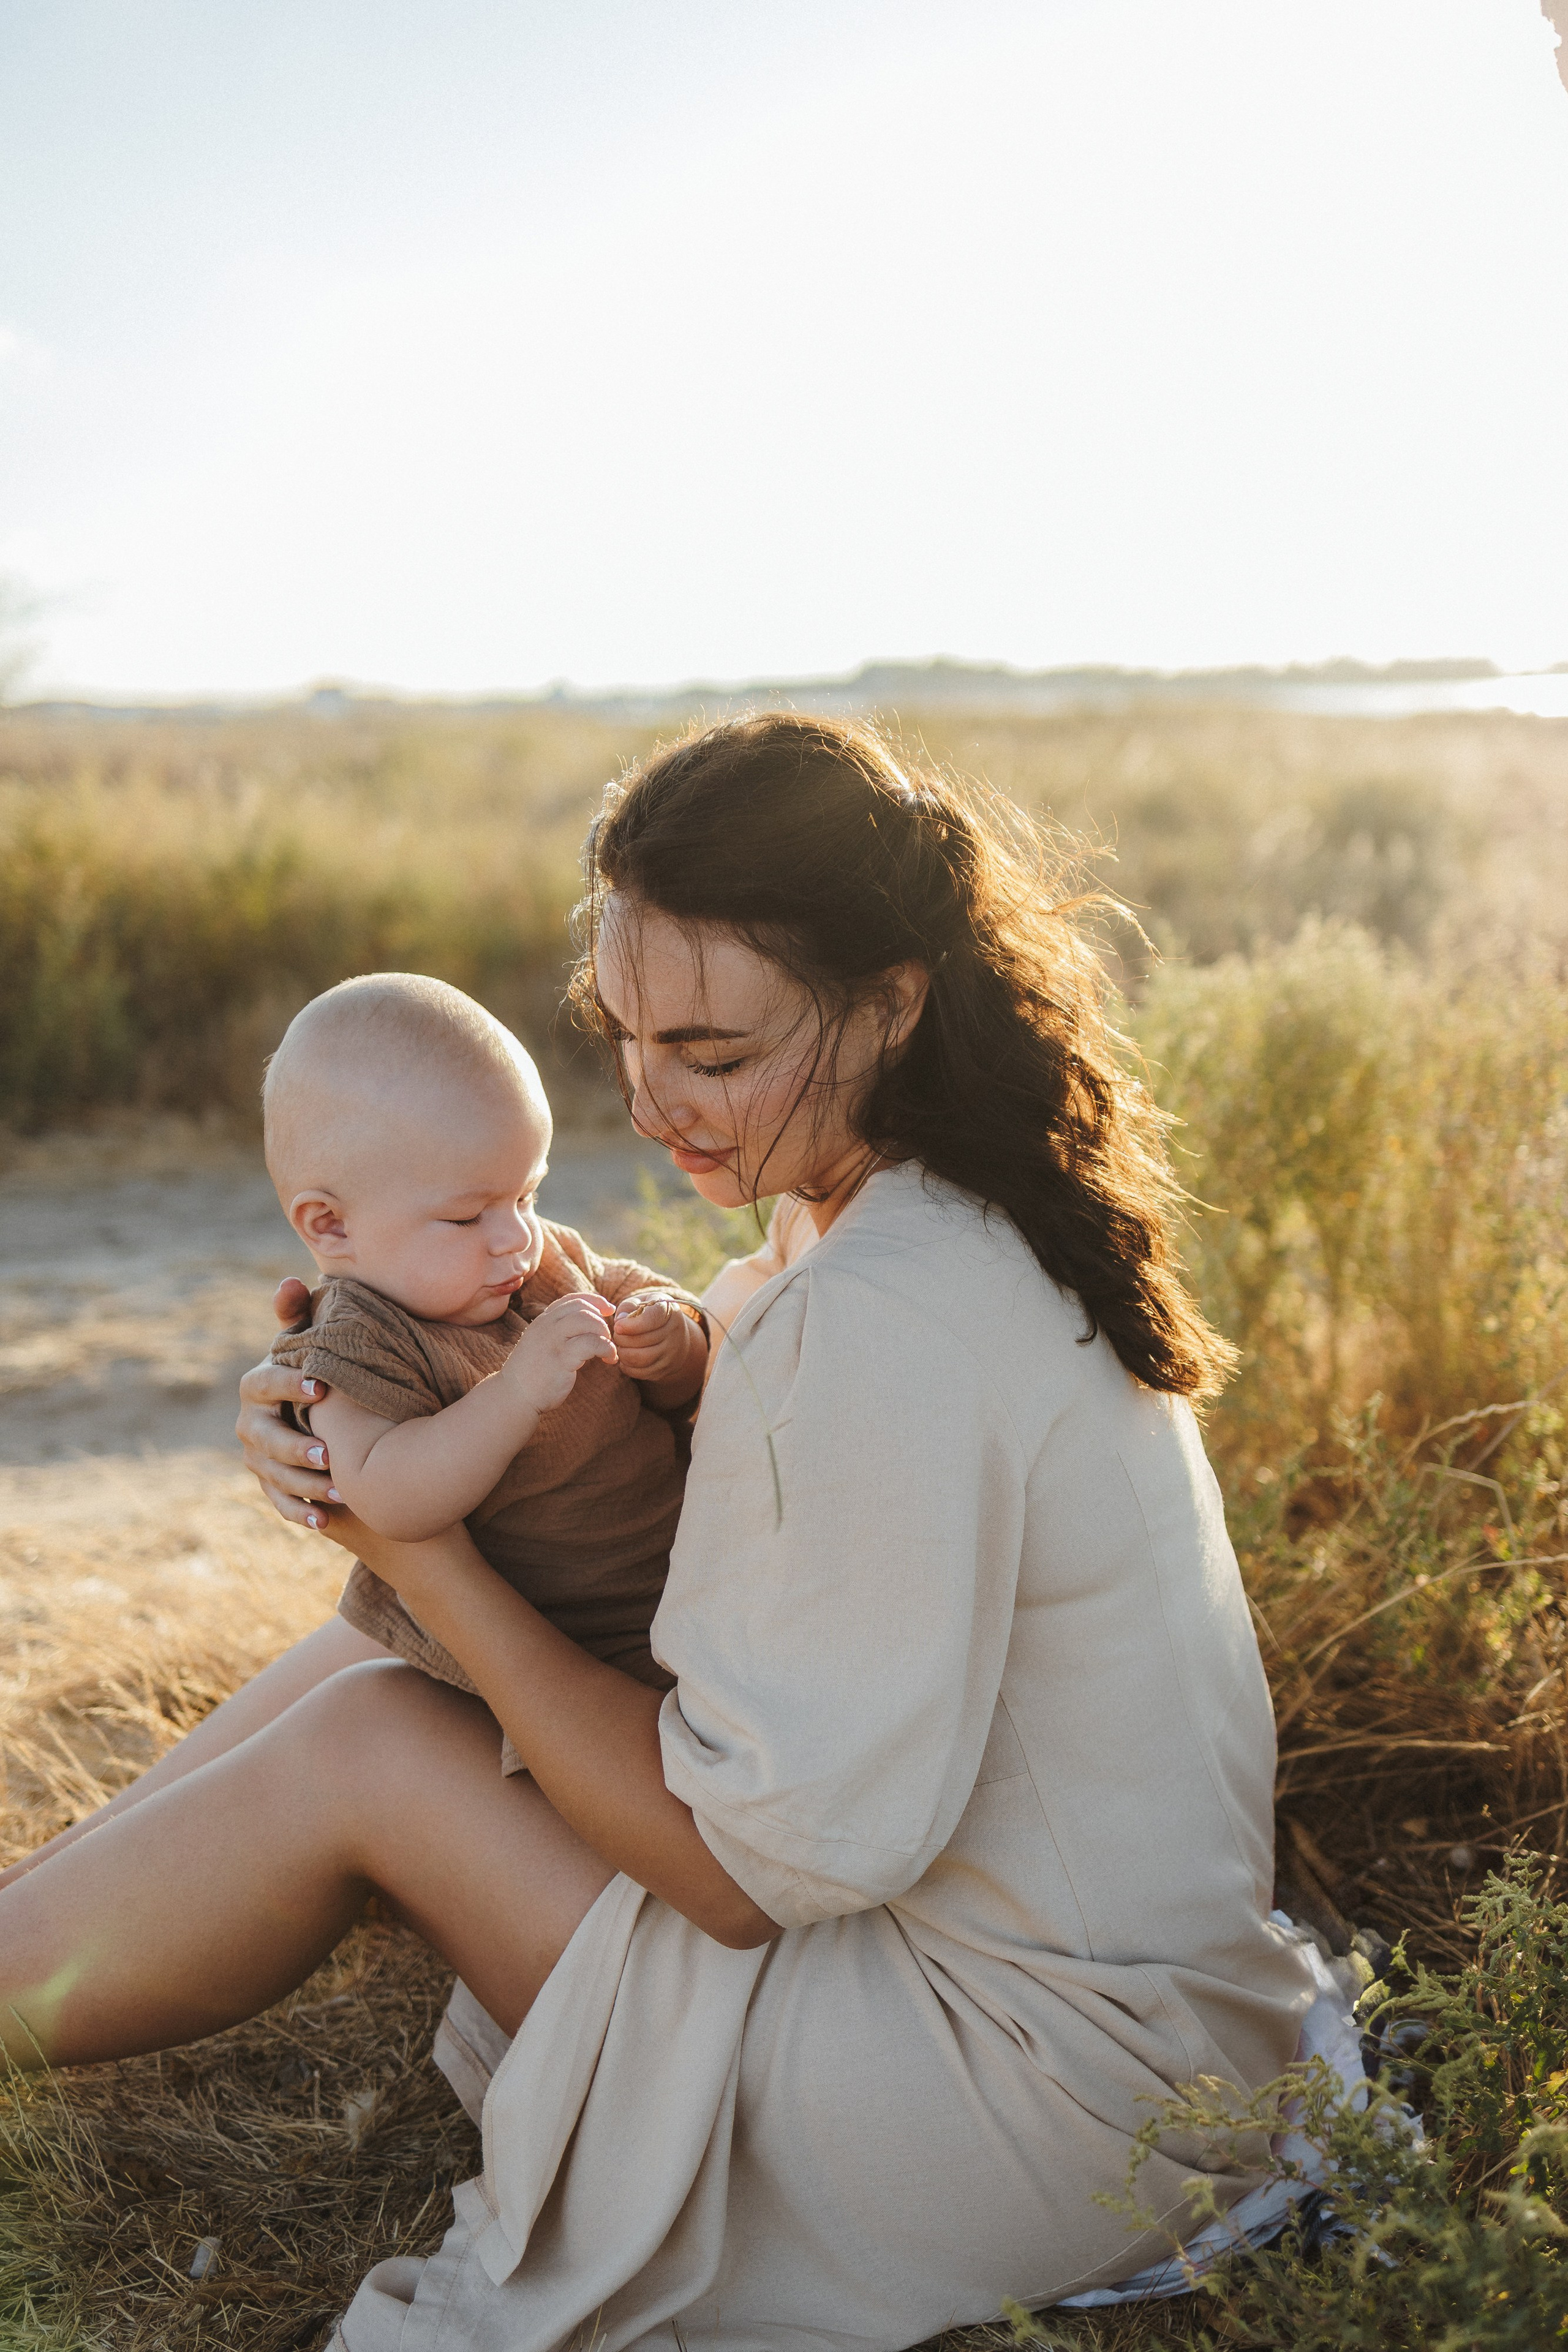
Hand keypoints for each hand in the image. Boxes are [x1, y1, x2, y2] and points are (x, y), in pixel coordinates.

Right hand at [235, 1278, 340, 1527]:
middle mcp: (250, 1422)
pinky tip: (324, 1523)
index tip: (322, 1387)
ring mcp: (256, 1457)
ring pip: (273, 1475)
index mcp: (258, 1384)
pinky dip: (299, 1514)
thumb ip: (297, 1313)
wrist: (313, 1408)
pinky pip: (279, 1504)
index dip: (290, 1385)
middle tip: (329, 1454)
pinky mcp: (269, 1485)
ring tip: (342, 1492)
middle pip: (265, 1438)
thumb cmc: (313, 1364)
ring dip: (304, 1485)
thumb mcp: (306, 1339)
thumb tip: (290, 1281)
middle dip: (294, 1447)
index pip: (267, 1384)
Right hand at [504, 1293, 617, 1414]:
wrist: (514, 1395)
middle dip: (601, 1319)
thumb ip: (556, 1333)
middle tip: (607, 1338)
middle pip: (582, 1307)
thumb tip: (582, 1327)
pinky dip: (607, 1348)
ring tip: (608, 1349)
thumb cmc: (530, 1374)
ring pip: (587, 1319)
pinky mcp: (562, 1358)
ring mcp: (554, 1341)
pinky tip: (609, 1359)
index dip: (594, 1301)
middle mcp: (547, 1326)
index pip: (571, 1300)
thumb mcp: (540, 1344)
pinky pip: (592, 1343)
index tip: (608, 1310)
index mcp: (542, 1321)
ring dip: (604, 1332)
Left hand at [612, 1293, 700, 1384]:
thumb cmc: (651, 1314)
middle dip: (621, 1339)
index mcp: (668, 1310)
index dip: (631, 1325)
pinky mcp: (666, 1368)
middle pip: (642, 1341)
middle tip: (616, 1335)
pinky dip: (627, 1367)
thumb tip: (619, 1321)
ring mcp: (672, 1352)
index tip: (618, 1326)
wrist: (674, 1334)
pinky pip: (641, 1373)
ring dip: (623, 1354)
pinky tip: (625, 1357)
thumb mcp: (641, 1302)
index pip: (652, 1319)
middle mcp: (674, 1331)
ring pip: (640, 1359)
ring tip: (620, 1346)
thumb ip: (628, 1306)